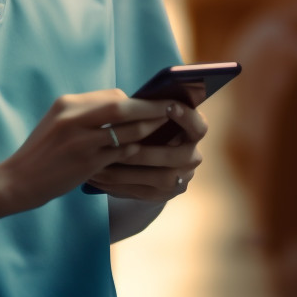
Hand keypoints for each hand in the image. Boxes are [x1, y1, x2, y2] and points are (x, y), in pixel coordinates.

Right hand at [0, 90, 179, 211]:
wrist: (18, 180)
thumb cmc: (42, 153)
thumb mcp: (58, 124)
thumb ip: (85, 115)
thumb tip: (122, 108)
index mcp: (67, 104)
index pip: (111, 96)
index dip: (135, 101)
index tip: (152, 104)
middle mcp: (73, 118)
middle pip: (122, 106)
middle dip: (151, 108)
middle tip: (174, 109)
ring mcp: (80, 140)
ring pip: (126, 129)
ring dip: (150, 129)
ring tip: (167, 131)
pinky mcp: (86, 162)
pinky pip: (120, 152)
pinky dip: (136, 150)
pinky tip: (145, 152)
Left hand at [84, 101, 206, 201]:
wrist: (146, 160)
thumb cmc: (146, 128)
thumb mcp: (150, 118)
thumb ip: (148, 113)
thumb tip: (130, 101)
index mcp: (193, 132)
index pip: (198, 125)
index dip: (186, 117)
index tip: (168, 106)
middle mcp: (193, 156)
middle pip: (177, 157)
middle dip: (147, 151)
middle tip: (119, 146)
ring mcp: (181, 178)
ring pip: (160, 178)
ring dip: (128, 170)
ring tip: (101, 162)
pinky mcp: (164, 194)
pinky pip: (143, 191)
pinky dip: (118, 183)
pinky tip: (97, 176)